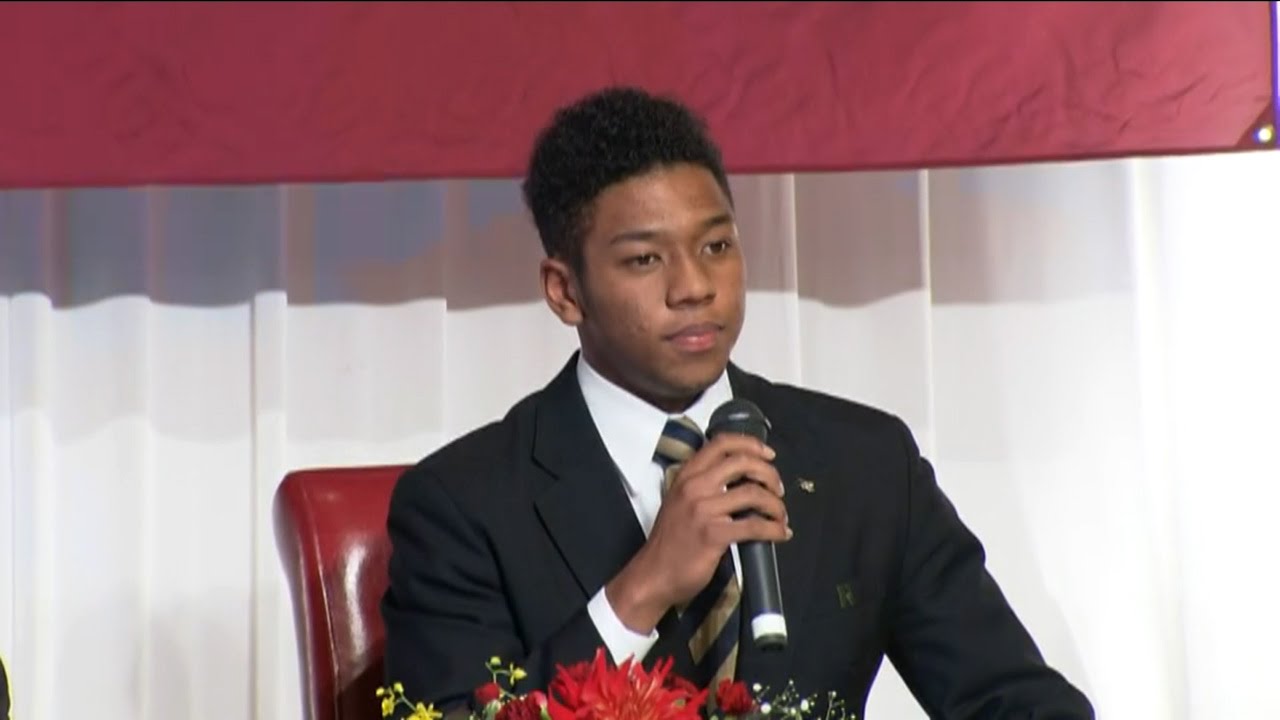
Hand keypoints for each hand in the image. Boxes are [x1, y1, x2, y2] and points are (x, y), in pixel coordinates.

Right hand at [605, 433, 790, 633]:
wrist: (653, 575)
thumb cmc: (669, 542)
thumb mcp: (679, 502)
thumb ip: (703, 487)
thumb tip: (740, 481)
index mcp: (686, 476)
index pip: (721, 443)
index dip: (750, 444)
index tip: (767, 454)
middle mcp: (694, 487)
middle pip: (742, 463)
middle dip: (769, 473)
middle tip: (777, 488)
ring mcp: (703, 510)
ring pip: (753, 493)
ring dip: (775, 504)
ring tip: (780, 515)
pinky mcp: (714, 534)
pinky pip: (754, 525)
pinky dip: (774, 528)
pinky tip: (780, 533)